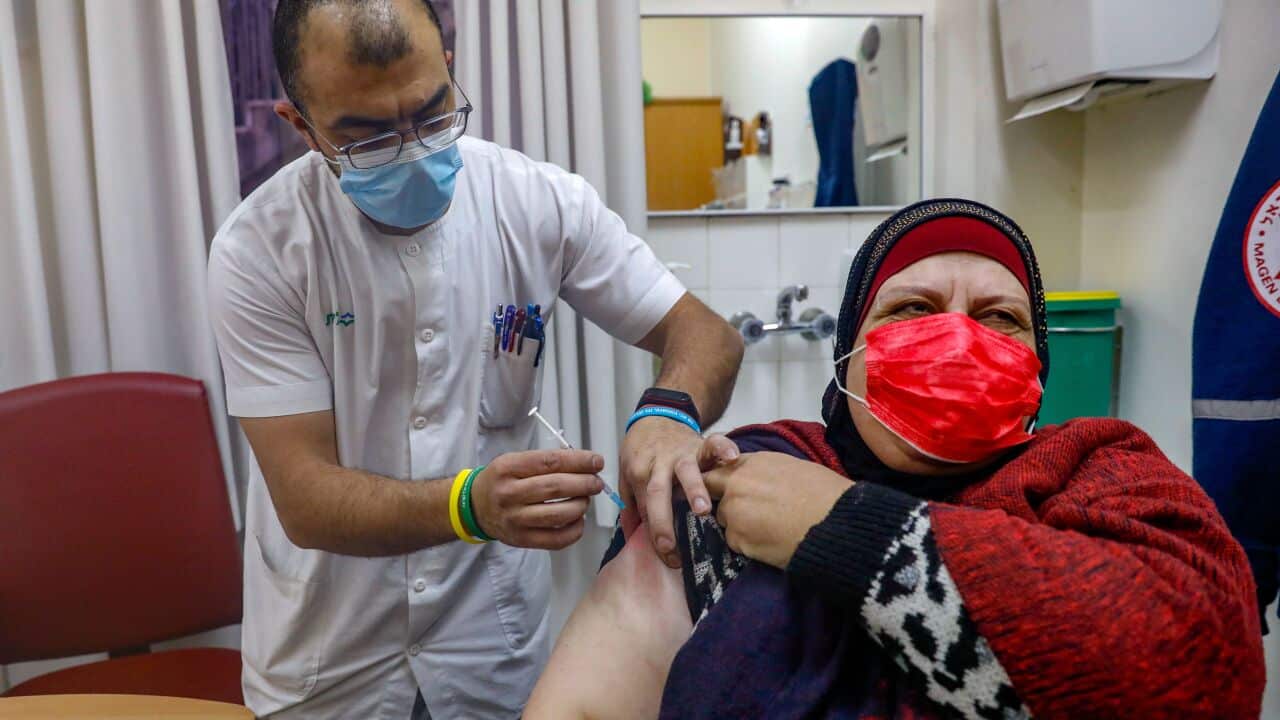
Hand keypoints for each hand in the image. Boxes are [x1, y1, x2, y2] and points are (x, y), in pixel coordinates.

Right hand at [470, 449, 603, 548]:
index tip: (596, 461)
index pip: (549, 462)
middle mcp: (509, 494)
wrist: (475, 507)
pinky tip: (578, 519)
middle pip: (556, 487)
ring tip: (586, 499)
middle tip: (596, 482)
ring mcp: (515, 519)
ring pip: (558, 514)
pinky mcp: (522, 540)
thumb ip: (545, 461)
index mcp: (508, 468)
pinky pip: (556, 539)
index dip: (578, 461)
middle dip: (584, 483)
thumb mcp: (514, 461)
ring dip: (581, 505)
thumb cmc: (502, 481)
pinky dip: (575, 529)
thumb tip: (584, 464)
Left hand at [620, 420, 738, 566]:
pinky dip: (723, 448)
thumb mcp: (627, 474)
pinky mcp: (700, 444)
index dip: (653, 534)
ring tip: (703, 510)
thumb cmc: (643, 450)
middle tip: (670, 547)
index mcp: (638, 474)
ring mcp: (680, 454)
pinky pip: (713, 443)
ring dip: (694, 490)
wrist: (658, 415)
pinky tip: (733, 458)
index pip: (644, 509)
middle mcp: (658, 464)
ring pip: (686, 471)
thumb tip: (632, 538)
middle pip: (657, 493)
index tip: (665, 557)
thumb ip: (630, 506)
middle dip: (663, 520)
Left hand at [704, 452, 850, 568]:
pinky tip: (769, 542)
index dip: (726, 480)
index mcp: (751, 463)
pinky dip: (747, 543)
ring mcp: (733, 512)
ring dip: (737, 523)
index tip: (734, 488)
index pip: (722, 468)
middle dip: (722, 498)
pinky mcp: (737, 539)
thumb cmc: (824, 493)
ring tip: (765, 528)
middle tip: (743, 510)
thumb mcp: (793, 468)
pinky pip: (734, 541)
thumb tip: (757, 479)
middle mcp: (736, 484)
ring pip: (724, 518)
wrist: (834, 524)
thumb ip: (764, 471)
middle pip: (711, 490)